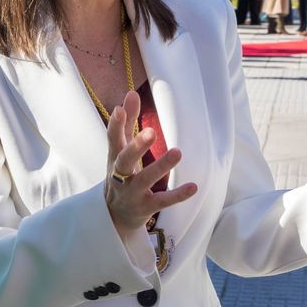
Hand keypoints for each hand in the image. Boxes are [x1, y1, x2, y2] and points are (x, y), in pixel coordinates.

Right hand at [103, 91, 196, 235]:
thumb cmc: (121, 172)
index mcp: (114, 157)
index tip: (119, 109)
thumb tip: (131, 93)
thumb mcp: (121, 148)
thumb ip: (128, 121)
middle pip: (125, 160)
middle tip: (152, 132)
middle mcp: (120, 175)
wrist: (114, 214)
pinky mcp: (145, 207)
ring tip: (177, 152)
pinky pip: (162, 201)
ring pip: (144, 180)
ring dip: (160, 166)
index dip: (115, 124)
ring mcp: (132, 192)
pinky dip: (177, 195)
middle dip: (137, 147)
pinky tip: (193, 186)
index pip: (113, 139)